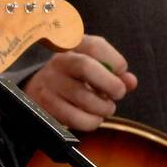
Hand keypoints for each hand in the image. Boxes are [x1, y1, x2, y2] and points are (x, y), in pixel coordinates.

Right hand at [21, 34, 137, 131]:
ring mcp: (49, 84)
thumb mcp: (93, 66)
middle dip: (110, 84)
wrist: (37, 87)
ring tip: (106, 108)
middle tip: (118, 93)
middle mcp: (58, 61)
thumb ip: (114, 72)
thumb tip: (130, 82)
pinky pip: (75, 118)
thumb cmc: (73, 76)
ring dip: (103, 107)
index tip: (121, 72)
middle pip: (85, 67)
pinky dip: (91, 121)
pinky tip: (92, 118)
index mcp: (72, 46)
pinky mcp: (46, 106)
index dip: (115, 61)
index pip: (94, 45)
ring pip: (83, 97)